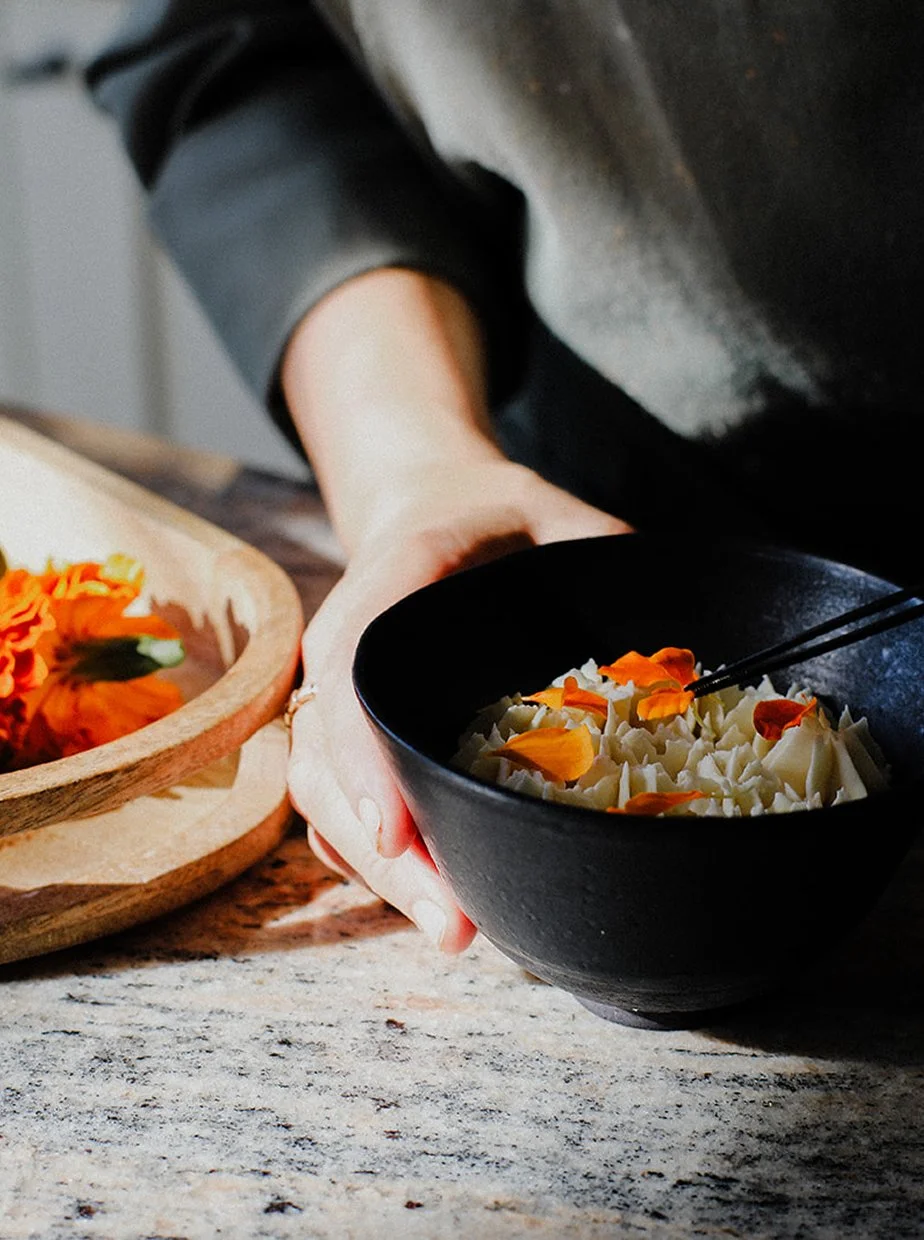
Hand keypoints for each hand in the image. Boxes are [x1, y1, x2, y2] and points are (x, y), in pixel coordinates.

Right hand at [286, 457, 631, 951]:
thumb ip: (610, 563)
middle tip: (449, 922)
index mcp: (392, 576)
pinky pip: (343, 803)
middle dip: (381, 849)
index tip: (397, 829)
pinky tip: (436, 902)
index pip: (354, 667)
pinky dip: (381, 859)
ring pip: (326, 792)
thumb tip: (685, 650)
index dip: (367, 754)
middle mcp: (348, 643)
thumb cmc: (506, 521)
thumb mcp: (564, 517)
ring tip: (452, 931)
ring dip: (381, 870)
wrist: (438, 508)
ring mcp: (340, 693)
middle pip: (327, 757)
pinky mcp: (355, 733)